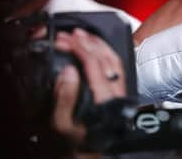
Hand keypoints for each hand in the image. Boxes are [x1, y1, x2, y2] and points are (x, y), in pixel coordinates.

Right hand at [51, 28, 125, 149]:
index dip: (79, 48)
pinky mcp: (120, 91)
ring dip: (99, 44)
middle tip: (71, 34)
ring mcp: (120, 91)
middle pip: (105, 58)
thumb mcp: (61, 123)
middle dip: (87, 42)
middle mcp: (116, 92)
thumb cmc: (75, 140)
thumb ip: (64, 97)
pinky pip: (117, 65)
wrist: (90, 152)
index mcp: (103, 99)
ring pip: (114, 60)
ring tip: (82, 34)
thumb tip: (67, 71)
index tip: (65, 40)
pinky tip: (96, 46)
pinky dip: (107, 51)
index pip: (94, 64)